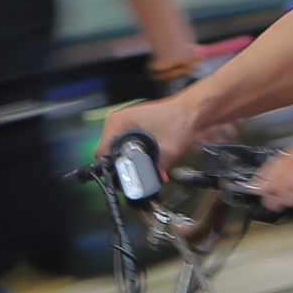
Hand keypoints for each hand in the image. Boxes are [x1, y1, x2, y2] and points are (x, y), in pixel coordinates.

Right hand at [94, 91, 211, 176]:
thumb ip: (153, 169)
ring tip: (145, 165)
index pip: (101, 152)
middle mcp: (118, 119)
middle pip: (109, 151)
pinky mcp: (133, 123)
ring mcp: (125, 120)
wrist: (192, 111)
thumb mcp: (167, 152)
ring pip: (118, 147)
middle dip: (123, 165)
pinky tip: (147, 158)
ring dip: (129, 158)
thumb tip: (146, 182)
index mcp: (118, 122)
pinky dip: (134, 151)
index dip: (111, 169)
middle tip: (137, 173)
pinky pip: (126, 141)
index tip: (123, 177)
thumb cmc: (180, 121)